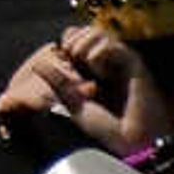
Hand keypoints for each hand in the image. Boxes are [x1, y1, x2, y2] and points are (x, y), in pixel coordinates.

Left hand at [0, 28, 161, 152]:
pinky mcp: (134, 65)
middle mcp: (110, 63)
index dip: (69, 40)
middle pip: (88, 30)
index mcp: (96, 69)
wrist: (130, 144)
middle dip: (74, 40)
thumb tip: (38, 64)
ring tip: (84, 64)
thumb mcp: (73, 104)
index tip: (63, 59)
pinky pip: (112, 44)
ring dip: (84, 45)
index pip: (80, 36)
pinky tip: (101, 73)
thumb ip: (58, 83)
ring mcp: (123, 63)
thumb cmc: (107, 131)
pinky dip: (99, 54)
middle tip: (71, 59)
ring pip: (99, 33)